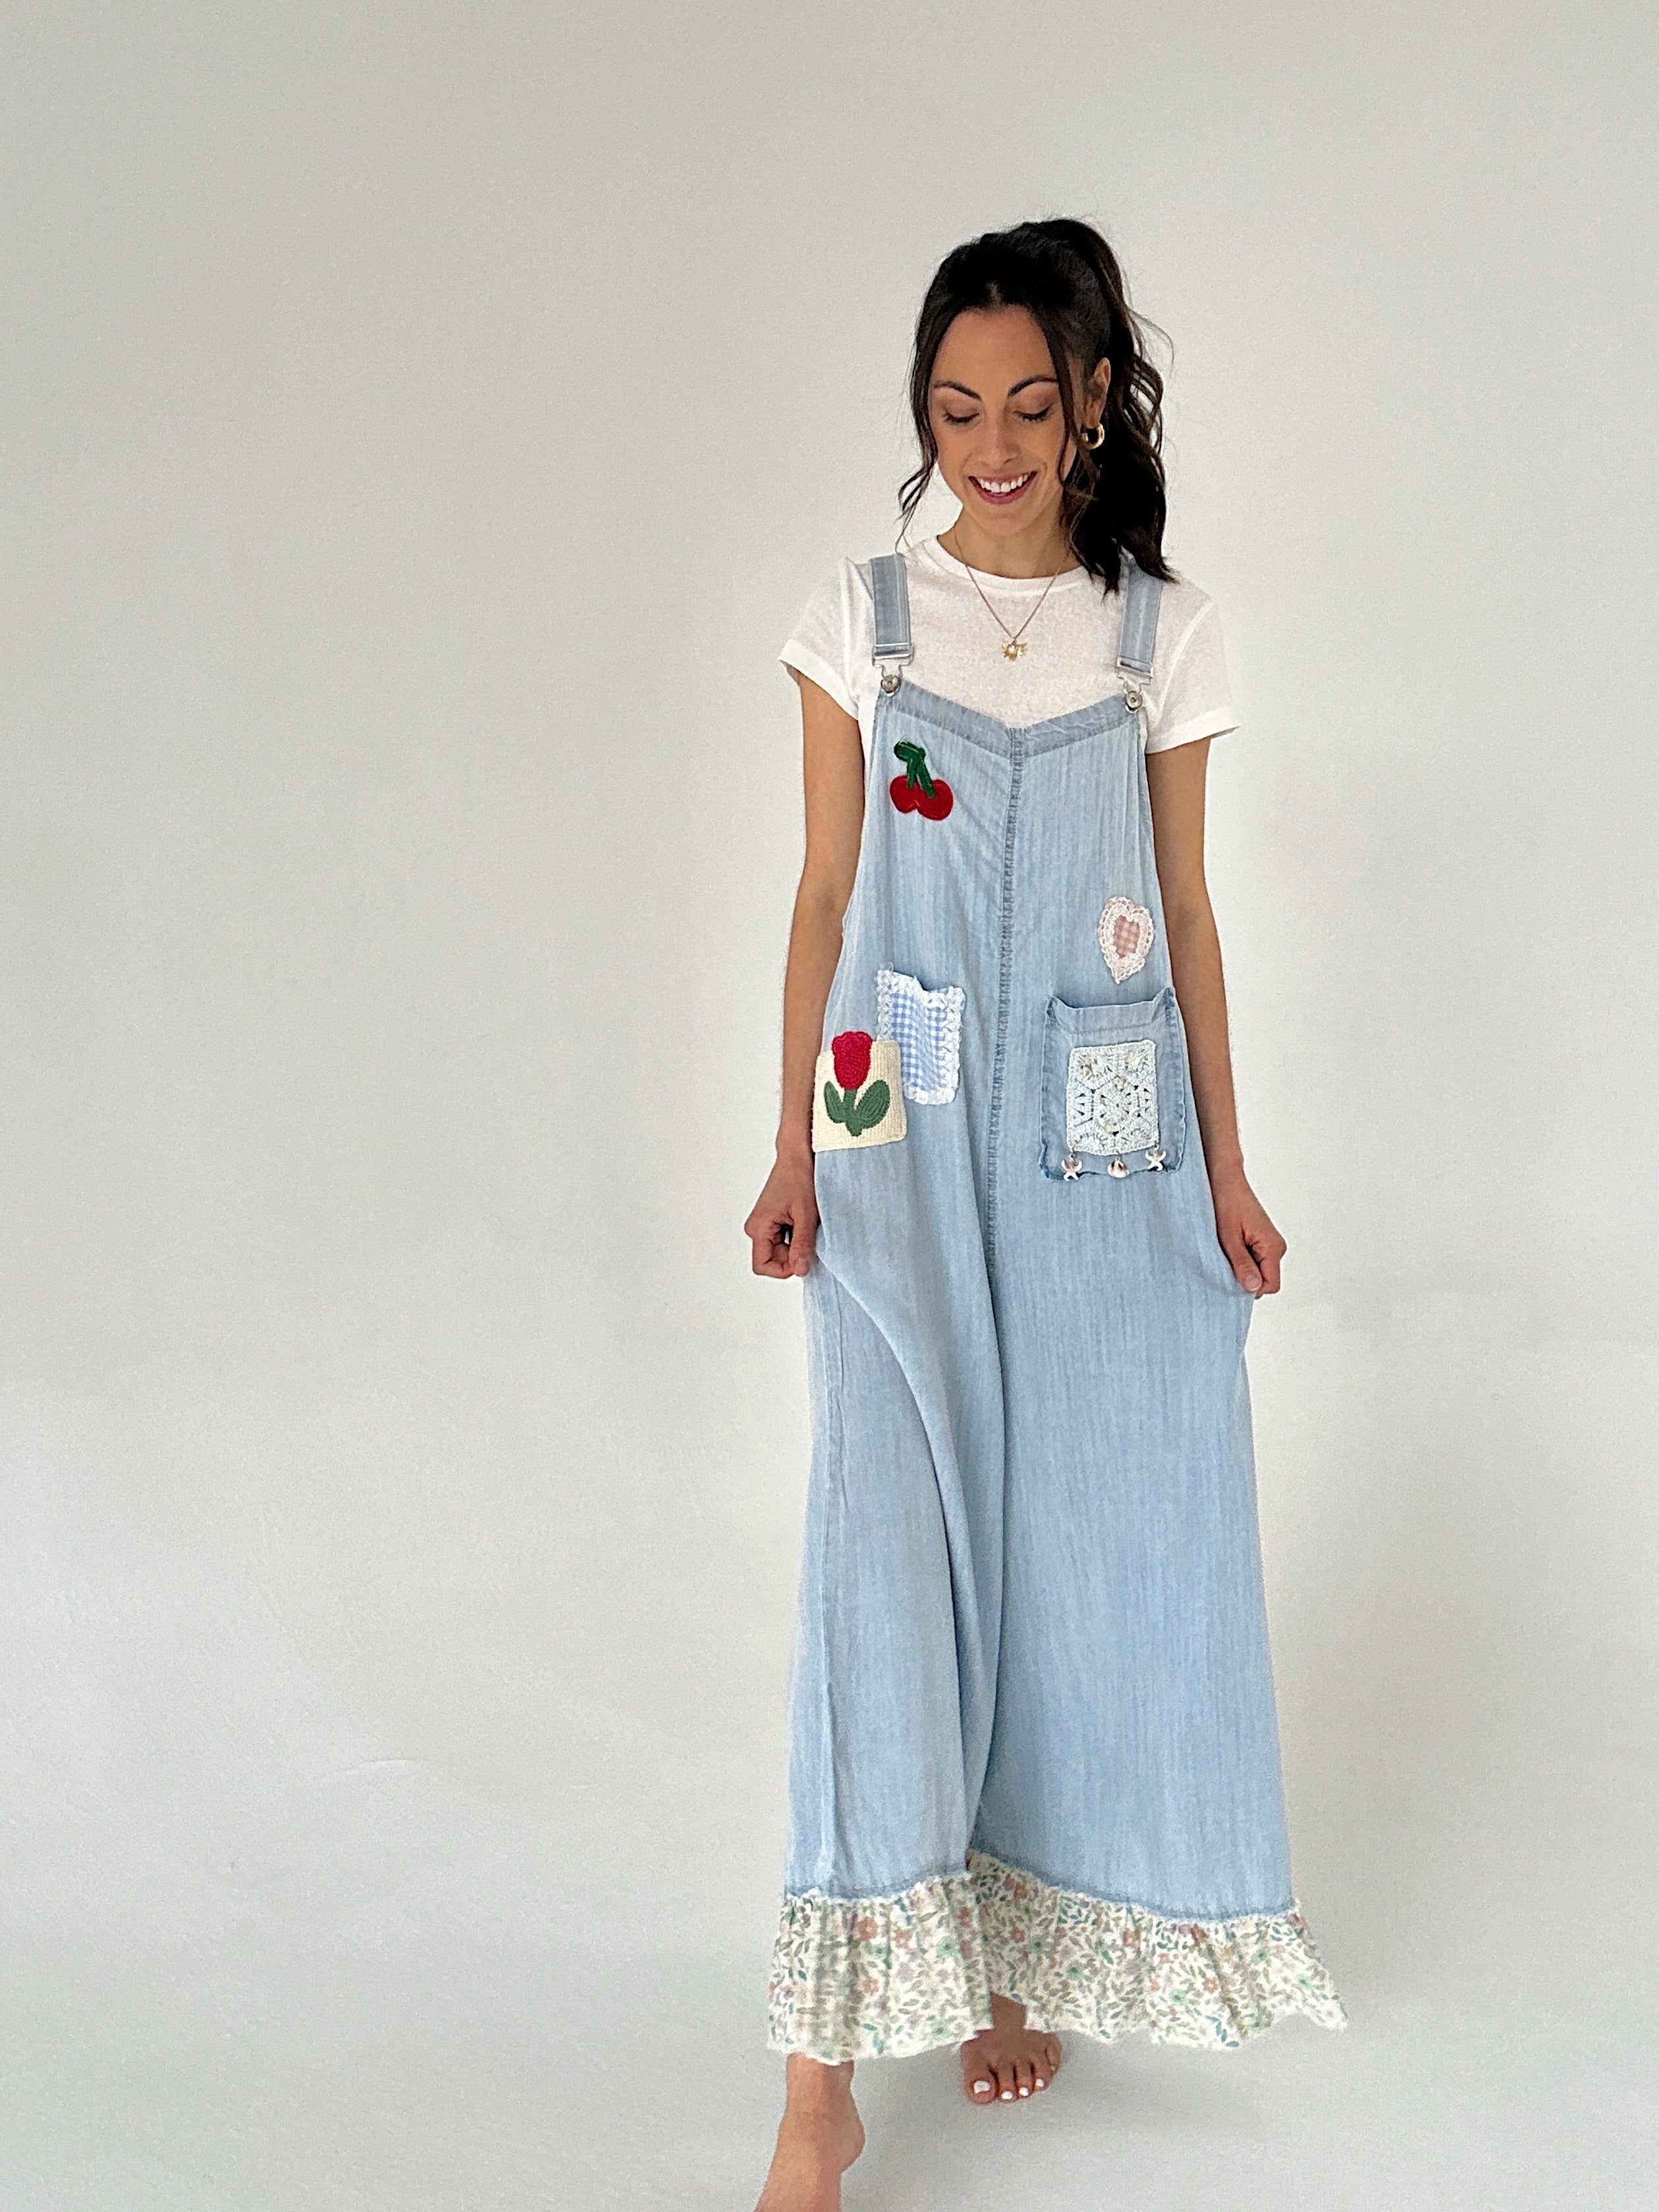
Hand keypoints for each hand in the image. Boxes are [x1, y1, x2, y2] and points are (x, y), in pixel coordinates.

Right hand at [746, 1149, 818, 1279]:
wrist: (797, 1157)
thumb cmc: (799, 1178)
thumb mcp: (806, 1215)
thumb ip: (802, 1244)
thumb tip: (800, 1270)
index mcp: (758, 1227)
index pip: (763, 1266)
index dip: (784, 1269)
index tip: (802, 1258)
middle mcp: (756, 1227)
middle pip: (773, 1259)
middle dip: (793, 1254)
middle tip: (809, 1235)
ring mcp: (763, 1224)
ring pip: (780, 1250)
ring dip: (796, 1244)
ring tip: (806, 1224)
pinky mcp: (771, 1221)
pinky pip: (783, 1239)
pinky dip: (796, 1236)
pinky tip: (803, 1220)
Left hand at [1209, 1164, 1285, 1295]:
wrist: (1226, 1180)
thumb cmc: (1226, 1202)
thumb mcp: (1228, 1238)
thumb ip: (1242, 1264)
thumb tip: (1253, 1288)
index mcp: (1272, 1246)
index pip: (1270, 1285)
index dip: (1250, 1288)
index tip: (1230, 1277)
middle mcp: (1276, 1246)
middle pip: (1265, 1280)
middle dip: (1245, 1278)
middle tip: (1224, 1262)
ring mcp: (1270, 1243)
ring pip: (1259, 1271)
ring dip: (1241, 1267)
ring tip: (1226, 1250)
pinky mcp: (1262, 1240)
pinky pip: (1255, 1260)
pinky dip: (1241, 1259)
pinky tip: (1229, 1246)